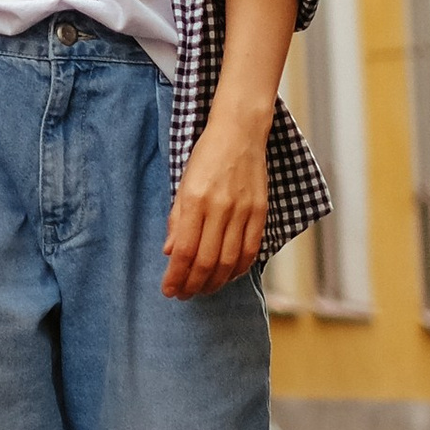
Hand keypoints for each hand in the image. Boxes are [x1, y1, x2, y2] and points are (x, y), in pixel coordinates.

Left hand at [162, 118, 268, 297]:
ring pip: (229, 261)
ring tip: (202, 290)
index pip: (185, 250)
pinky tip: (227, 276)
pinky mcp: (260, 212)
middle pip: (207, 261)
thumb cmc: (206, 156)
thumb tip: (171, 252)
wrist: (239, 133)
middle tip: (183, 295)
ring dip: (214, 282)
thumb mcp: (183, 183)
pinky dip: (238, 269)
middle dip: (193, 284)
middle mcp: (220, 208)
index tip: (169, 290)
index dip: (176, 276)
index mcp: (196, 200)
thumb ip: (177, 219)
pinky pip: (250, 250)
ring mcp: (243, 211)